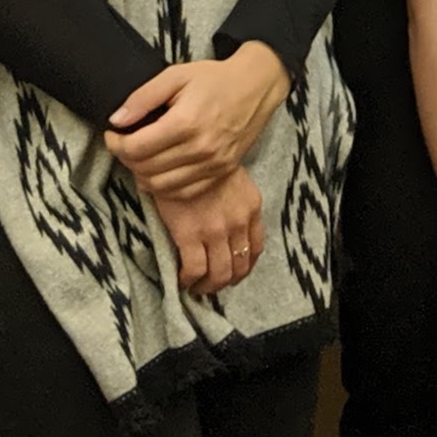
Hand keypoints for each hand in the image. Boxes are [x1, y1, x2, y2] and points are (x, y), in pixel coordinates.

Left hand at [104, 44, 290, 198]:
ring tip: (140, 157)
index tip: (113, 133)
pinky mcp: (223, 171)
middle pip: (145, 169)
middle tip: (124, 143)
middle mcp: (201, 148)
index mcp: (186, 122)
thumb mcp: (176, 75)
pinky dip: (164, 187)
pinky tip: (159, 171)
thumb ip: (142, 97)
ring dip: (142, 175)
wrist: (257, 86)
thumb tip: (116, 120)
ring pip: (161, 186)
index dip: (115, 143)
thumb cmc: (216, 78)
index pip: (135, 148)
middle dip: (126, 158)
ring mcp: (214, 163)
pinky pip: (184, 192)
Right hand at [154, 167, 263, 293]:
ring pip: (220, 274)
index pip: (256, 248)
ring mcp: (216, 229)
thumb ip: (237, 204)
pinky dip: (189, 280)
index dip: (244, 266)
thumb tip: (227, 225)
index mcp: (252, 207)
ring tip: (195, 287)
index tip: (232, 272)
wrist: (179, 150)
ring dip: (208, 286)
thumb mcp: (233, 179)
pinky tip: (181, 280)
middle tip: (209, 285)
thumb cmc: (201, 162)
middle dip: (224, 282)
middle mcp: (239, 222)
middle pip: (239, 266)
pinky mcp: (191, 233)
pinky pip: (195, 269)